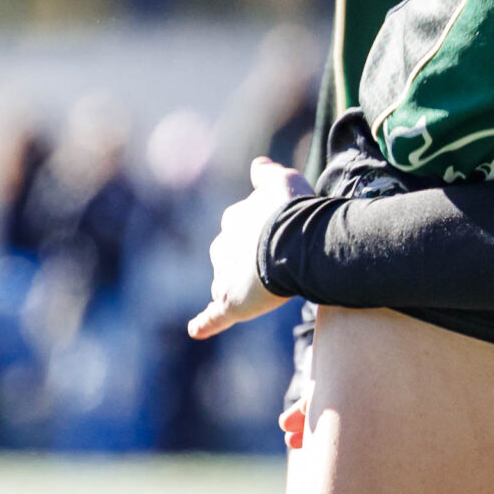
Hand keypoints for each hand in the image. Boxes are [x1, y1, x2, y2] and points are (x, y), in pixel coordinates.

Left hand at [186, 156, 302, 339]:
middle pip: (226, 256)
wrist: (296, 241)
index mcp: (234, 219)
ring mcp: (225, 277)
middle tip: (270, 264)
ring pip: (224, 285)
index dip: (255, 233)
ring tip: (261, 292)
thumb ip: (267, 174)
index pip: (237, 227)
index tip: (273, 235)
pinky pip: (214, 316)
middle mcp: (223, 246)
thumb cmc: (293, 210)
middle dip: (241, 261)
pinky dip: (206, 323)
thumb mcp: (284, 180)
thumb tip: (257, 164)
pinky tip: (196, 329)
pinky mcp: (231, 303)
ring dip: (235, 288)